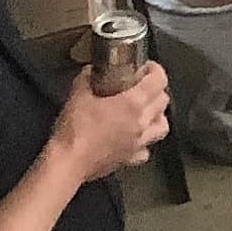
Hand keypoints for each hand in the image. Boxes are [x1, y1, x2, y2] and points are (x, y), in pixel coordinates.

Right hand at [47, 59, 172, 182]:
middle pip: (163, 101)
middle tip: (143, 86)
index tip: (147, 67)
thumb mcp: (78, 96)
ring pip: (162, 126)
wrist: (68, 163)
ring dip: (157, 116)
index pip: (159, 80)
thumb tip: (90, 71)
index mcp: (133, 103)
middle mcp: (142, 122)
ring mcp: (139, 142)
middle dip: (156, 90)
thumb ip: (86, 79)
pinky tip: (134, 139)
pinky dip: (144, 143)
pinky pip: (146, 150)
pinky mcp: (131, 159)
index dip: (156, 70)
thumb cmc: (74, 129)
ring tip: (146, 112)